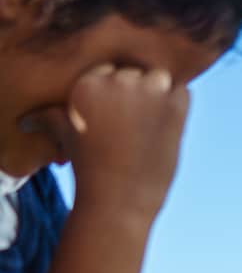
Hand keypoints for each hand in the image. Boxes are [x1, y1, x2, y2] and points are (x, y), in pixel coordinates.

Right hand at [42, 64, 188, 224]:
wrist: (116, 202)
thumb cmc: (89, 171)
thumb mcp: (66, 137)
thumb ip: (53, 116)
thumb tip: (27, 120)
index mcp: (88, 82)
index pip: (109, 69)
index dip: (115, 92)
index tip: (117, 117)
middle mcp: (117, 81)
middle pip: (134, 72)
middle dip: (136, 94)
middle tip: (134, 125)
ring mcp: (146, 92)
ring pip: (159, 77)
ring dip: (159, 96)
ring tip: (151, 126)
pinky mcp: (171, 108)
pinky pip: (182, 92)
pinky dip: (178, 106)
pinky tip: (166, 129)